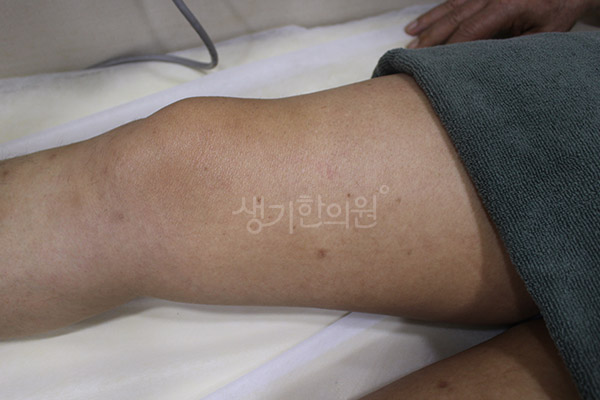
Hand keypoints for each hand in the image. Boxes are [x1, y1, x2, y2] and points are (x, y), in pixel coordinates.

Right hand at [405, 0, 594, 47]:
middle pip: (453, 19)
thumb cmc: (557, 11)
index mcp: (506, 5)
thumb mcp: (542, 35)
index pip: (470, 30)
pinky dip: (433, 14)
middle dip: (431, 40)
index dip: (450, 49)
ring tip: (411, 44)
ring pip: (449, 10)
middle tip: (412, 58)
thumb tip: (482, 64)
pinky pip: (452, 2)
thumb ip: (512, 48)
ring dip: (428, 28)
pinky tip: (417, 25)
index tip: (433, 66)